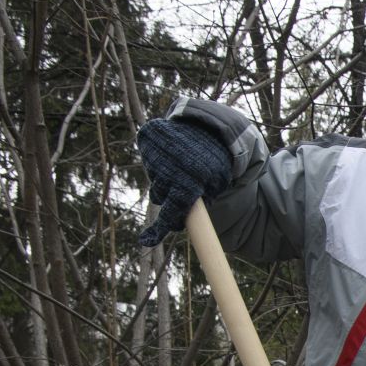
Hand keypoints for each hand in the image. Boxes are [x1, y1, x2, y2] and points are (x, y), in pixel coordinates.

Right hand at [136, 117, 233, 246]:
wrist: (208, 124)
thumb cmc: (216, 159)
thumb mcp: (219, 181)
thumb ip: (202, 200)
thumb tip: (181, 218)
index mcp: (191, 180)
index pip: (173, 210)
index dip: (161, 228)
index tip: (146, 241)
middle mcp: (170, 166)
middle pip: (160, 197)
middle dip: (170, 199)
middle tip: (183, 190)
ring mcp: (157, 150)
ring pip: (155, 182)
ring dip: (165, 182)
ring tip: (182, 167)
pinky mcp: (148, 137)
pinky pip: (150, 164)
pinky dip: (159, 164)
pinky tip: (173, 156)